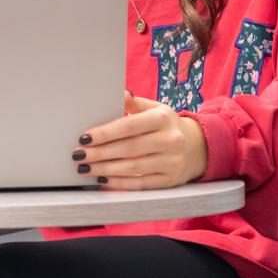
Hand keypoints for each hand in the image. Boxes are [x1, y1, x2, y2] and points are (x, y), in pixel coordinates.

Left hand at [71, 92, 207, 189]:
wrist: (198, 147)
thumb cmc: (167, 125)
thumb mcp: (156, 108)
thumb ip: (135, 103)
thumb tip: (118, 93)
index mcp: (163, 118)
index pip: (129, 126)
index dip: (105, 133)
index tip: (84, 138)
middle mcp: (169, 140)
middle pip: (128, 149)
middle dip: (100, 153)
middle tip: (78, 155)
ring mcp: (171, 162)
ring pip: (132, 168)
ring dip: (105, 169)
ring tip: (85, 168)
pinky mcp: (170, 180)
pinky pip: (140, 184)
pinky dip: (119, 183)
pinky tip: (103, 179)